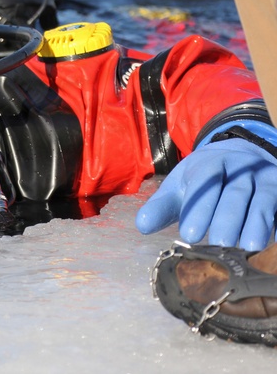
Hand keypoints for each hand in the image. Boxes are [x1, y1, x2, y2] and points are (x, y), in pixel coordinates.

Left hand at [136, 123, 276, 249]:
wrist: (240, 158)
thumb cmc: (203, 181)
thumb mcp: (180, 188)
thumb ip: (161, 206)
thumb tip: (142, 225)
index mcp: (212, 163)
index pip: (205, 181)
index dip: (198, 207)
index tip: (188, 234)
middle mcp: (242, 168)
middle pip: (236, 193)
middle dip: (227, 218)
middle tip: (217, 243)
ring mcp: (267, 179)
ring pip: (264, 200)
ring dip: (257, 224)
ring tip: (247, 248)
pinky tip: (272, 244)